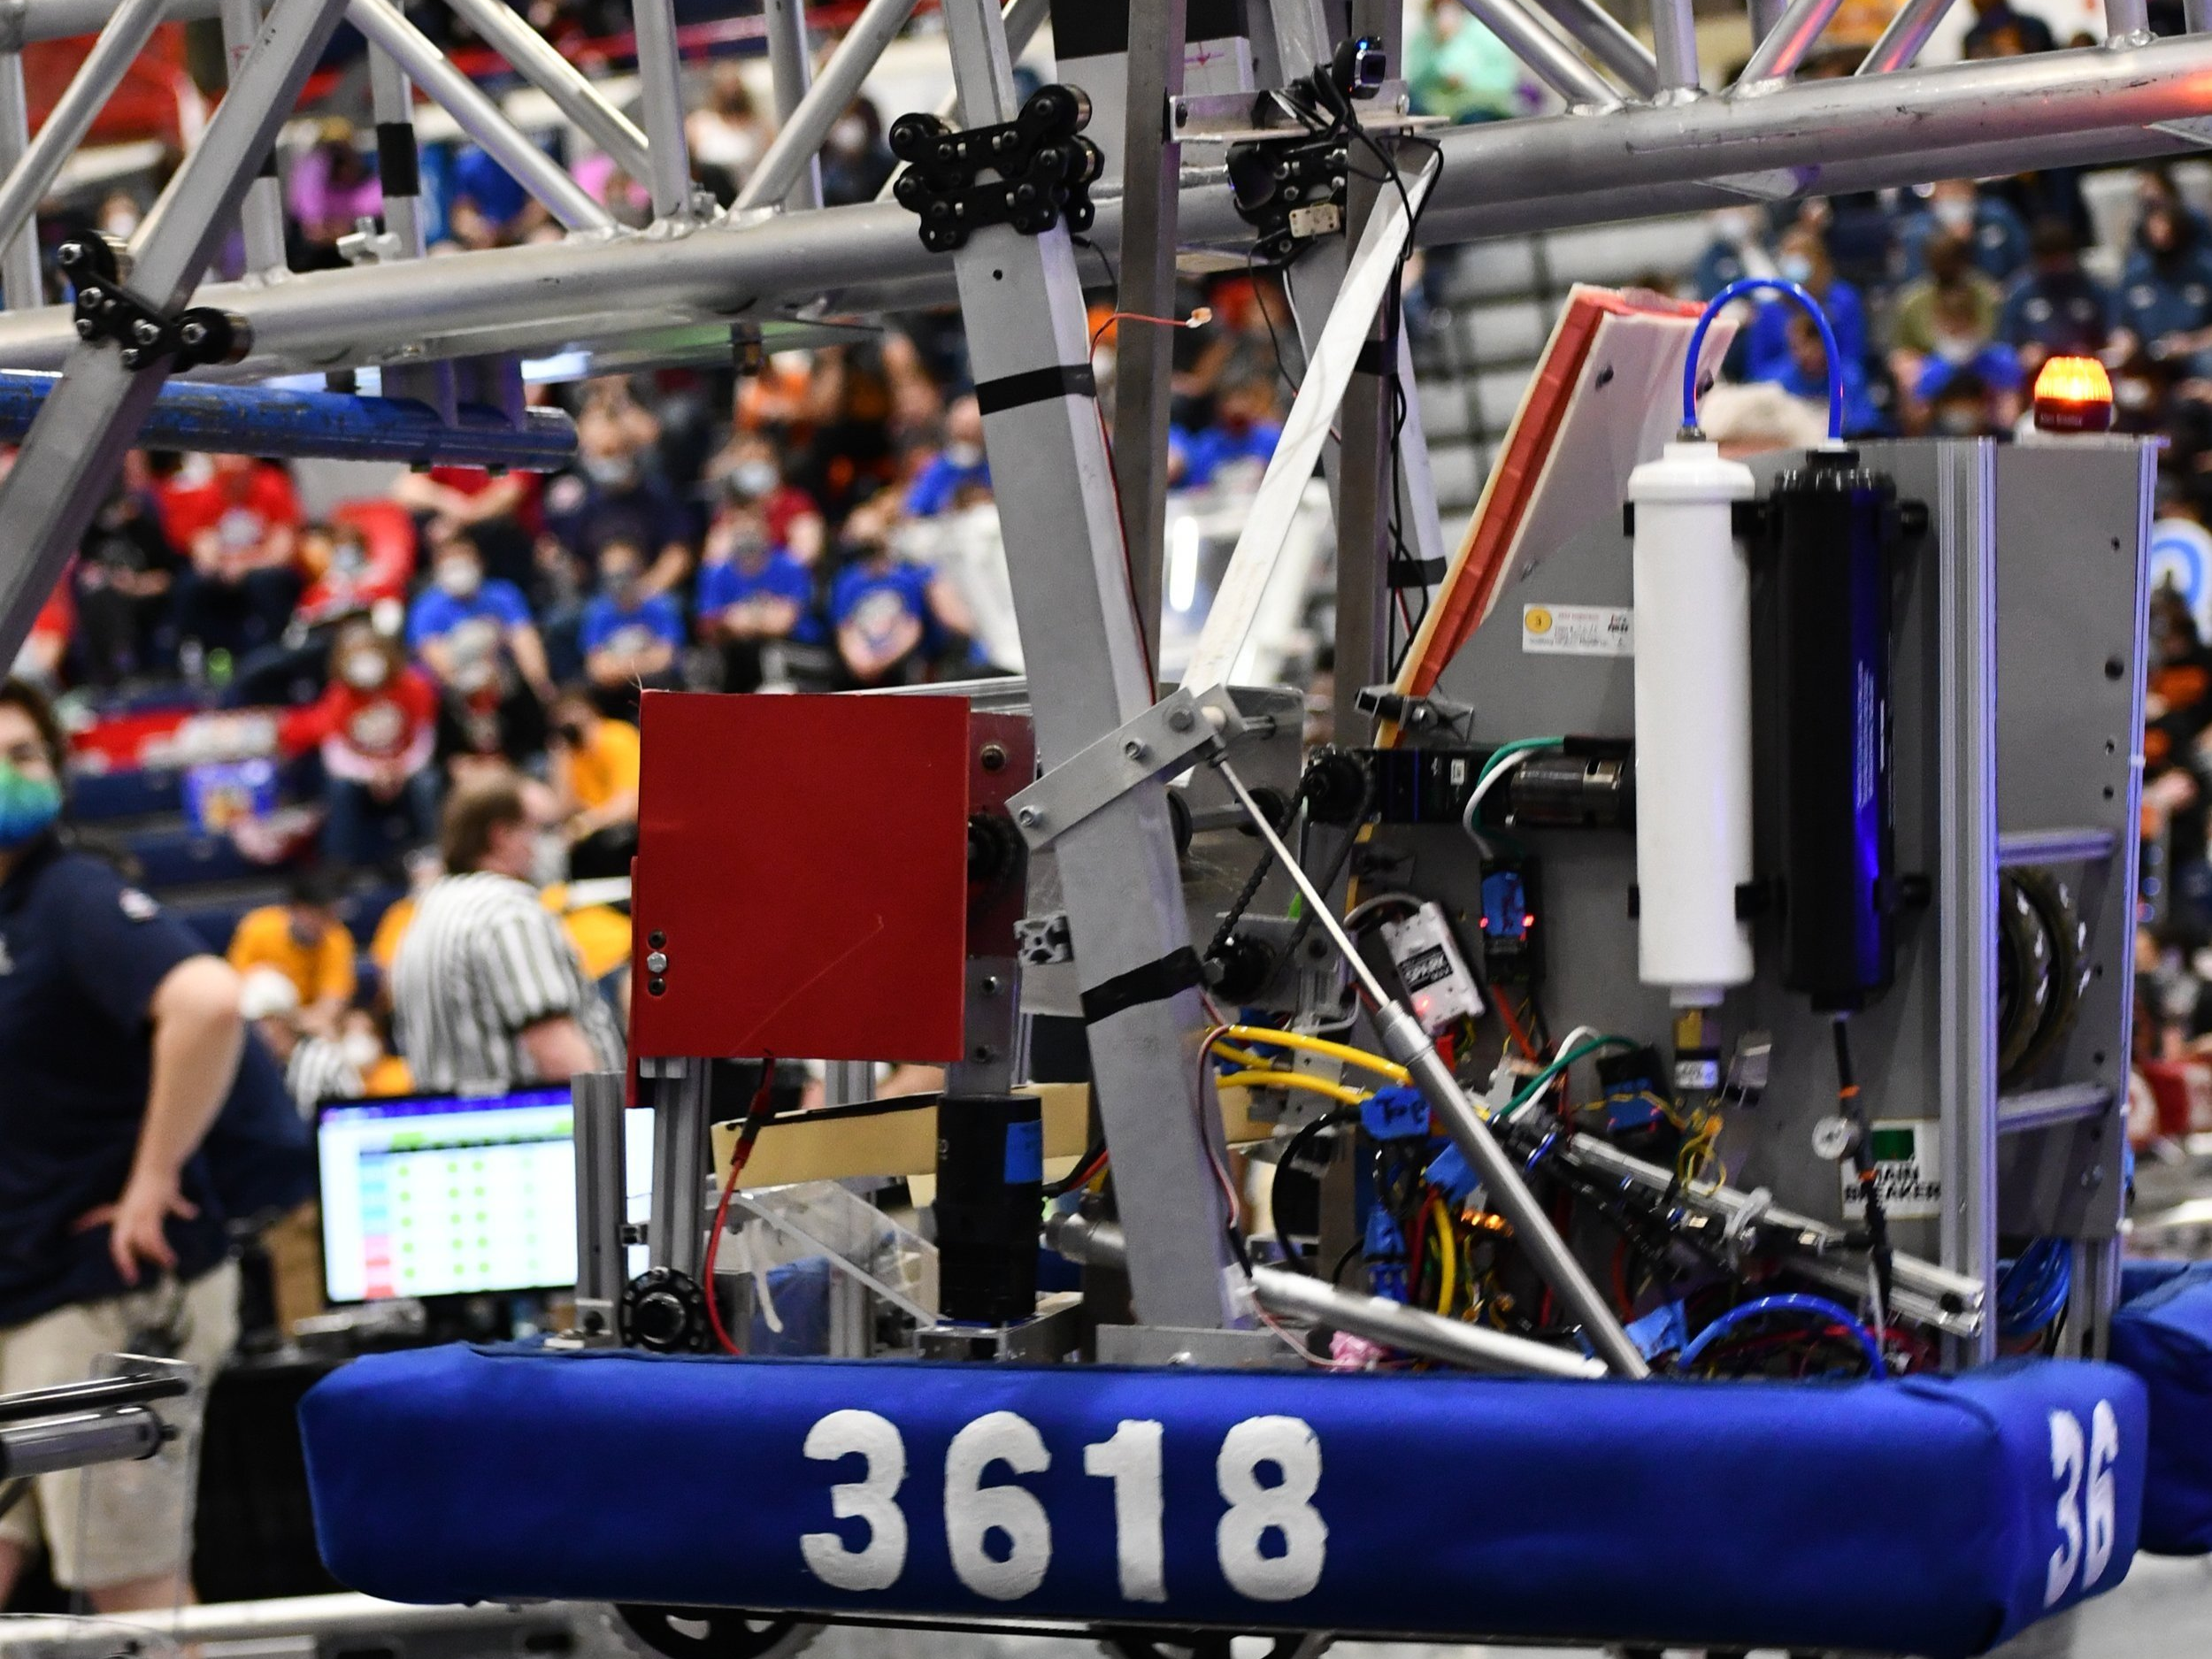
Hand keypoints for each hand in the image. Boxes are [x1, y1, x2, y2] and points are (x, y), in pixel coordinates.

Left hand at [75, 1168, 196, 1286]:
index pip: (99, 1216)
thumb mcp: (166, 1194)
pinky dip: (163, 1249)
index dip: (86, 1222)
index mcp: (123, 1209)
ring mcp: (138, 1215)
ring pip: (141, 1242)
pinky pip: (154, 1238)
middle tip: (132, 1278)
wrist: (160, 1165)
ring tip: (169, 1263)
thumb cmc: (162, 1177)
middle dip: (125, 1261)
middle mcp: (127, 1215)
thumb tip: (193, 1214)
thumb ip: (179, 1206)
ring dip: (155, 1255)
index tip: (72, 1228)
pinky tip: (172, 1258)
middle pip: (120, 1243)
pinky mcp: (151, 1214)